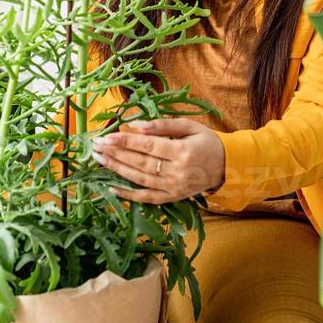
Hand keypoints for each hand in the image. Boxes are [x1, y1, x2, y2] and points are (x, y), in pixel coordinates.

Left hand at [91, 116, 225, 204]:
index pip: (147, 146)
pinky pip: (147, 198)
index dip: (125, 141)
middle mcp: (177, 172)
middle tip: (96, 146)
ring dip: (117, 170)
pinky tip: (112, 188)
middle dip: (116, 154)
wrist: (226, 166)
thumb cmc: (207, 142)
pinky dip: (129, 195)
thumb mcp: (190, 126)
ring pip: (140, 179)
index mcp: (182, 152)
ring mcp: (174, 187)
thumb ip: (164, 124)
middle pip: (140, 162)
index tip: (107, 137)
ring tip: (100, 160)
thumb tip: (137, 125)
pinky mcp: (173, 198)